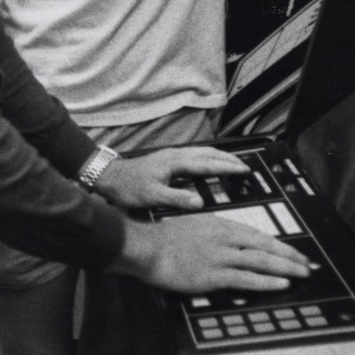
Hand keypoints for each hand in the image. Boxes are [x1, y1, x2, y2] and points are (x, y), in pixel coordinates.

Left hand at [92, 145, 246, 210]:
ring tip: (232, 163)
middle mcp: (175, 155)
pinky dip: (207, 158)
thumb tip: (200, 202)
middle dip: (227, 159)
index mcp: (175, 162)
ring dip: (218, 156)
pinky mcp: (167, 158)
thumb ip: (177, 198)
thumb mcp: (152, 196)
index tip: (244, 170)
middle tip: (245, 166)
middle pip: (207, 154)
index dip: (226, 167)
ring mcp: (171, 155)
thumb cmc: (129, 188)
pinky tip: (209, 164)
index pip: (207, 164)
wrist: (109, 177)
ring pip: (201, 152)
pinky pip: (194, 155)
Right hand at [110, 213, 313, 293]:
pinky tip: (281, 284)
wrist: (147, 248)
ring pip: (260, 261)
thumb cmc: (166, 238)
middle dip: (290, 256)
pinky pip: (246, 278)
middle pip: (265, 247)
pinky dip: (266, 281)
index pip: (259, 235)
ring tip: (302, 274)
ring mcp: (220, 257)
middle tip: (308, 265)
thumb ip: (217, 234)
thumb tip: (236, 244)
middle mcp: (225, 238)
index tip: (296, 253)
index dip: (281, 245)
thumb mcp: (196, 226)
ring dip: (285, 268)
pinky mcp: (212, 275)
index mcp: (221, 225)